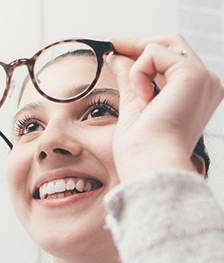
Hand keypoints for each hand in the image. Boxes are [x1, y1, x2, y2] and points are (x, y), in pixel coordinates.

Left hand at [107, 34, 223, 181]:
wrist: (150, 164)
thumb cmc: (142, 149)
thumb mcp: (133, 105)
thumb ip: (130, 79)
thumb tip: (118, 57)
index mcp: (196, 94)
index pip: (172, 58)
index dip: (143, 50)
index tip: (115, 47)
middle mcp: (206, 84)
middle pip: (172, 44)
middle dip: (138, 43)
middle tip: (111, 44)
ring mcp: (203, 79)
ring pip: (163, 45)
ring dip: (137, 66)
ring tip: (138, 98)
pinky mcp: (193, 76)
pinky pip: (154, 54)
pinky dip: (139, 73)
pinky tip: (144, 99)